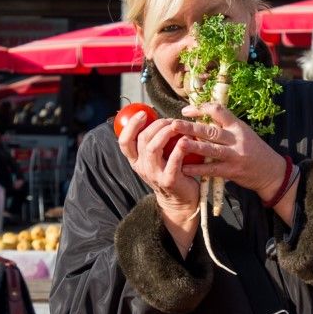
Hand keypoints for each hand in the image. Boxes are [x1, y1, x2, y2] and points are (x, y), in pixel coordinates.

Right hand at [114, 108, 199, 224]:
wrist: (181, 200)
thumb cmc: (171, 172)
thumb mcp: (156, 158)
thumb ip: (153, 141)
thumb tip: (154, 114)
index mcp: (136, 161)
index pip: (124, 142)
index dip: (131, 125)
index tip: (143, 113)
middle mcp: (141, 168)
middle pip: (142, 139)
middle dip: (157, 124)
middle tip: (169, 120)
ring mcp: (154, 175)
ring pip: (153, 148)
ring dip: (166, 132)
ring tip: (177, 126)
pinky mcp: (169, 180)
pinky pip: (173, 159)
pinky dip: (180, 145)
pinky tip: (188, 138)